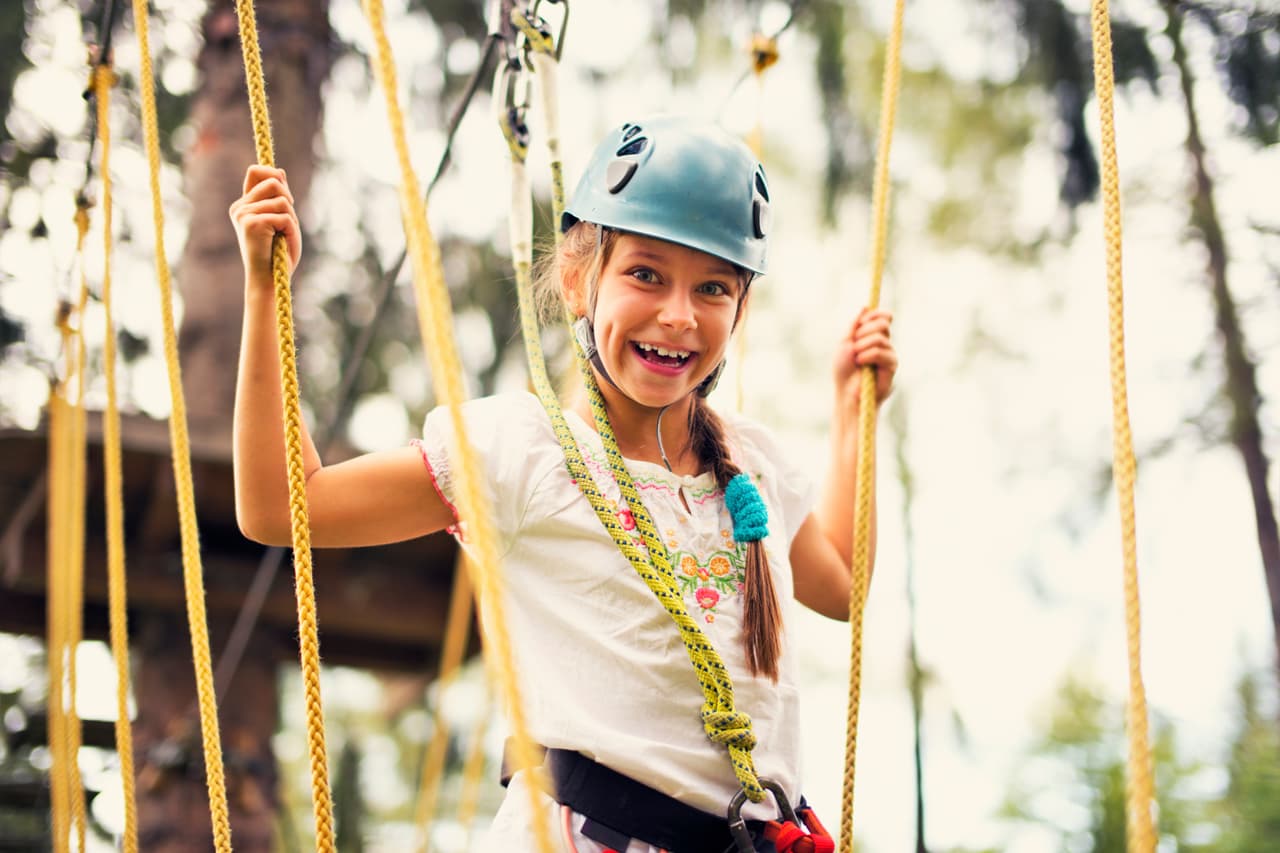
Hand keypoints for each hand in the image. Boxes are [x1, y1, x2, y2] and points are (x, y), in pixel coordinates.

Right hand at [229, 165, 300, 280]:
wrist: (270, 279)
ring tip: (282, 236)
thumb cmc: (278, 254)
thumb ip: (279, 196)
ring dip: (291, 218)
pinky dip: (290, 229)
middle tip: (287, 222)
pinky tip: (281, 242)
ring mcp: (243, 214)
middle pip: (273, 181)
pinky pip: (283, 216)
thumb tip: (279, 171)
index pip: (256, 171)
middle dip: (289, 200)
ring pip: (281, 199)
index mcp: (244, 205)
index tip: (286, 197)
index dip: (274, 175)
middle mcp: (240, 207)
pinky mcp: (251, 223)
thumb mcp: (282, 219)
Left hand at [833, 308, 896, 410]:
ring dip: (862, 346)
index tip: (862, 321)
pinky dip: (867, 355)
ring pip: (880, 338)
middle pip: (883, 324)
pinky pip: (881, 352)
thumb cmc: (844, 371)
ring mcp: (889, 354)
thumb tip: (865, 307)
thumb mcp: (844, 343)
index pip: (884, 317)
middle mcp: (884, 344)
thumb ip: (854, 325)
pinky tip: (860, 364)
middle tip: (854, 344)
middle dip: (864, 331)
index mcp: (873, 337)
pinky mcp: (892, 366)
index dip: (875, 314)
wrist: (846, 393)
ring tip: (856, 358)